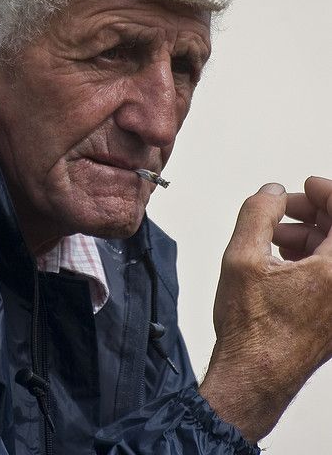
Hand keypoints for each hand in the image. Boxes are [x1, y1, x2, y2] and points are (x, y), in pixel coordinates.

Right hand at [199, 177, 331, 442]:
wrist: (254, 378)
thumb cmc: (252, 330)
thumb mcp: (242, 256)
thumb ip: (258, 212)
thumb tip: (272, 192)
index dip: (323, 192)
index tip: (305, 187)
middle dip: (310, 214)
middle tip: (281, 209)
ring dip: (307, 236)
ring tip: (271, 237)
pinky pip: (328, 274)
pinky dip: (309, 259)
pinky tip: (278, 259)